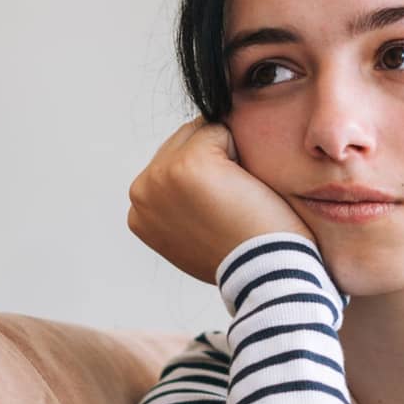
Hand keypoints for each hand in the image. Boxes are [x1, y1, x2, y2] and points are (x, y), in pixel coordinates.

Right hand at [127, 117, 313, 284]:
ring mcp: (161, 176)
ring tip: (236, 198)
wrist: (265, 273)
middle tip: (232, 206)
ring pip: (201, 133)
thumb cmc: (244, 257)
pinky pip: (220, 130)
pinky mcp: (188, 163)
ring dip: (226, 156)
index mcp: (138, 213)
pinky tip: (244, 189)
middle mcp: (141, 192)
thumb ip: (180, 210)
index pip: (171, 164)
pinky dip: (241, 152)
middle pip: (183, 141)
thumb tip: (190, 186)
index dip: (207, 179)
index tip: (220, 215)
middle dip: (213, 162)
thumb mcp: (195, 239)